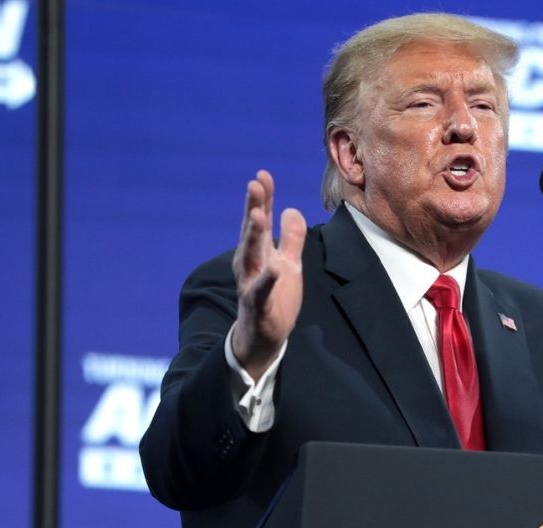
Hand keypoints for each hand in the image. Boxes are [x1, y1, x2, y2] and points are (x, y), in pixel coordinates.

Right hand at [231, 170, 306, 380]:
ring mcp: (252, 283)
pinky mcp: (258, 304)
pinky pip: (262, 290)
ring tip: (259, 214)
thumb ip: (292, 238)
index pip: (260, 220)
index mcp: (259, 252)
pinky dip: (268, 279)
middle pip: (252, 231)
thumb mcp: (289, 264)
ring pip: (251, 256)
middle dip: (253, 207)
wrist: (264, 336)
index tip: (263, 174)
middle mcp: (250, 263)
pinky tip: (276, 268)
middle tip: (255, 184)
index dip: (262, 198)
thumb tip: (292, 209)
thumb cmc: (276, 298)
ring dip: (254, 235)